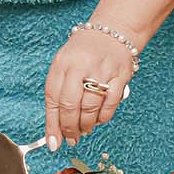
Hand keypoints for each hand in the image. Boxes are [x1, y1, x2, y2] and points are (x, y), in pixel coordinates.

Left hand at [43, 26, 135, 151]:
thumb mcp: (64, 65)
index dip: (52, 124)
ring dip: (86, 125)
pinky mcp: (120, 76)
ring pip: (90, 108)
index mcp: (63, 63)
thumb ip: (59, 93)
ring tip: (84, 129)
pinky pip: (110, 104)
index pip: (53, 99)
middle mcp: (80, 66)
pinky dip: (103, 117)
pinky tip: (98, 119)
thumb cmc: (85, 52)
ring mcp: (102, 71)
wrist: (113, 31)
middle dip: (69, 128)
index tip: (53, 142)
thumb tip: (57, 128)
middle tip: (71, 137)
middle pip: (71, 106)